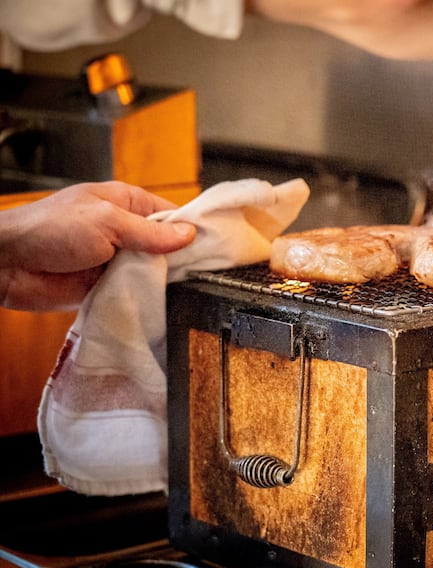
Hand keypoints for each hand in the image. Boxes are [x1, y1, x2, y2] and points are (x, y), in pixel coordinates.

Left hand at [0, 181, 196, 311]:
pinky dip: (145, 299)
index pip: (172, 216)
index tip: (217, 246)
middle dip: (181, 260)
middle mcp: (125, 231)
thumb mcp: (107, 222)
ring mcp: (116, 260)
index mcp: (127, 204)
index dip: (194, 230)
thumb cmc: (48, 228)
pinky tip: (161, 304)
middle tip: (207, 274)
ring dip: (162, 282)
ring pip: (153, 273)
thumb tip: (188, 235)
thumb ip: (149, 232)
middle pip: (167, 247)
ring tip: (186, 291)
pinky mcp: (107, 287)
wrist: (5, 264)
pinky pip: (135, 294)